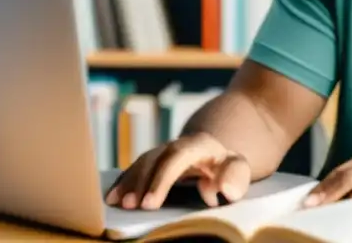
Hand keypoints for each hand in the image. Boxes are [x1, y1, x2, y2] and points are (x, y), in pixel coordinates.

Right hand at [104, 132, 250, 209]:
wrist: (218, 154)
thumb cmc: (228, 168)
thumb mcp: (239, 170)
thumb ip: (235, 177)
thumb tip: (224, 188)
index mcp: (198, 144)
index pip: (177, 158)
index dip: (161, 180)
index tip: (150, 204)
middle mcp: (177, 145)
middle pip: (154, 159)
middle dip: (140, 182)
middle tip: (130, 207)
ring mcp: (163, 151)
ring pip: (142, 162)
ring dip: (128, 182)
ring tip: (116, 203)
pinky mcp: (154, 161)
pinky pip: (136, 168)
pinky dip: (124, 181)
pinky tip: (113, 196)